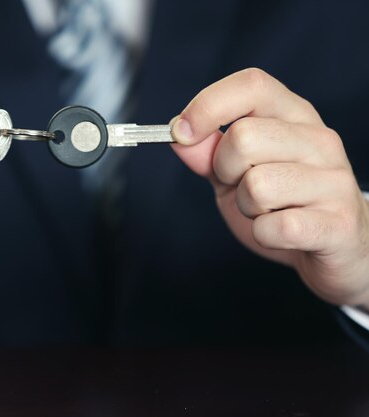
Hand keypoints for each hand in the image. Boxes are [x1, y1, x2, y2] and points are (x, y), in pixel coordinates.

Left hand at [171, 68, 368, 308]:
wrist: (337, 245)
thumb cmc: (282, 201)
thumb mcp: (236, 171)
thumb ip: (208, 151)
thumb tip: (178, 133)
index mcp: (293, 115)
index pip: (251, 85)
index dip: (208, 105)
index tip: (181, 132)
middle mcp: (319, 140)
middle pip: (243, 138)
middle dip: (225, 170)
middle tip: (242, 185)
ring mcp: (334, 181)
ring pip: (256, 185)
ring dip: (246, 207)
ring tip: (268, 210)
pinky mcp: (338, 223)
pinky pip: (274, 227)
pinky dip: (263, 235)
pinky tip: (281, 232)